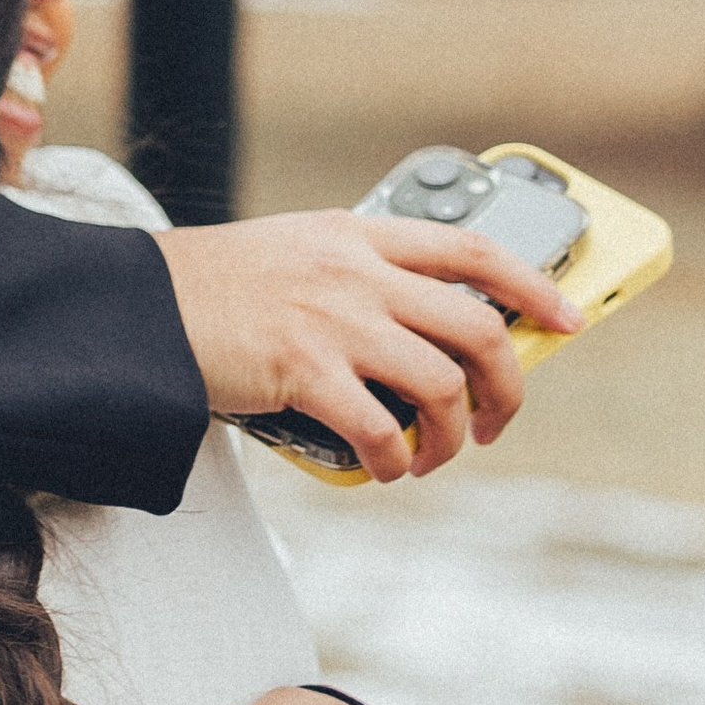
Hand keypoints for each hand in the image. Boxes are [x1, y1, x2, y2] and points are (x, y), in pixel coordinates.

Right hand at [153, 212, 579, 479]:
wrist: (138, 308)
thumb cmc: (209, 289)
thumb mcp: (295, 253)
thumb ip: (356, 275)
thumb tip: (414, 330)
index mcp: (359, 235)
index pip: (476, 250)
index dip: (535, 287)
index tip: (566, 321)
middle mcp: (358, 272)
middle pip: (479, 326)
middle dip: (507, 386)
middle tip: (494, 420)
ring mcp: (334, 320)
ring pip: (441, 384)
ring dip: (451, 436)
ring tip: (432, 458)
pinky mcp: (303, 369)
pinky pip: (380, 428)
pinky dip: (395, 460)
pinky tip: (385, 469)